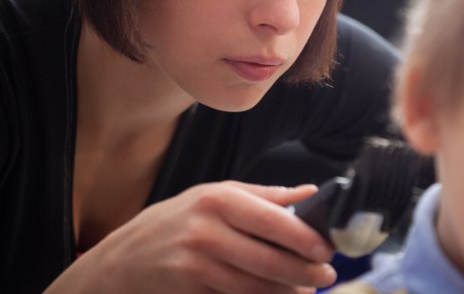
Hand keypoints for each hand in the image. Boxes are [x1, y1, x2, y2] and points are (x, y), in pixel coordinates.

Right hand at [45, 181, 336, 292]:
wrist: (123, 258)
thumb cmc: (177, 221)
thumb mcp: (215, 195)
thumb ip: (264, 195)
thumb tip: (308, 193)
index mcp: (218, 200)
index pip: (271, 219)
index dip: (303, 238)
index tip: (327, 248)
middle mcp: (205, 231)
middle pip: (266, 259)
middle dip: (302, 272)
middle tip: (327, 275)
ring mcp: (195, 265)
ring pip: (253, 287)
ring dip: (286, 292)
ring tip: (308, 290)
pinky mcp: (189, 291)